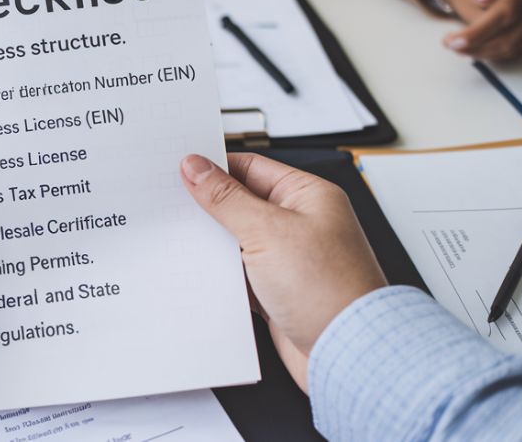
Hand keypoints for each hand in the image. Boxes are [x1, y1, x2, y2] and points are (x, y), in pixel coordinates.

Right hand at [181, 153, 386, 391]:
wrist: (347, 354)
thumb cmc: (329, 289)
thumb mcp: (267, 231)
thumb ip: (227, 198)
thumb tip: (197, 167)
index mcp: (307, 196)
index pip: (250, 167)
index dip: (214, 167)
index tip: (180, 168)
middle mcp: (301, 224)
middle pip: (242, 203)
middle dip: (209, 207)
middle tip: (174, 205)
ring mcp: (289, 259)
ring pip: (238, 241)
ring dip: (215, 245)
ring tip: (186, 242)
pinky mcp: (279, 291)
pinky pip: (241, 275)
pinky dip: (223, 276)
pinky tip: (204, 276)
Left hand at [440, 0, 521, 60]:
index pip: (507, 11)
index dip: (480, 31)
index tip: (455, 41)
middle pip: (512, 33)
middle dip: (478, 45)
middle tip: (450, 44)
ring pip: (514, 47)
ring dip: (482, 52)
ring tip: (458, 46)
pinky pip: (516, 51)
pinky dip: (492, 54)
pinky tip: (473, 47)